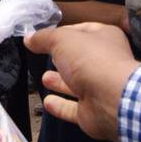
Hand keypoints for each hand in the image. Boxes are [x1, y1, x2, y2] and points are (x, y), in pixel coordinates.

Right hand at [24, 23, 139, 141]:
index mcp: (106, 38)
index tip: (46, 36)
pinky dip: (60, 105)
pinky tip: (48, 102)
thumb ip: (44, 38)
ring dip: (61, 82)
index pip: (83, 30)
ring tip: (45, 78)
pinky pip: (73, 108)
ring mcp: (99, 88)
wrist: (112, 99)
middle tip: (48, 57)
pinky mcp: (92, 111)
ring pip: (77, 84)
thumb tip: (28, 38)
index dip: (65, 31)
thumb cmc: (91, 60)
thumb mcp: (62, 39)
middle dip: (64, 59)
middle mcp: (104, 63)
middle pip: (80, 59)